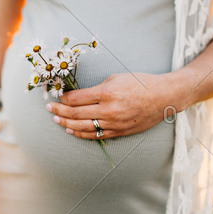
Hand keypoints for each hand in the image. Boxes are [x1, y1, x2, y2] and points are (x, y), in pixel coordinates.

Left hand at [46, 72, 187, 139]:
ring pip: (83, 128)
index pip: (77, 99)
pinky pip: (96, 135)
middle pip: (76, 114)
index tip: (57, 96)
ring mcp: (114, 124)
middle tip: (49, 108)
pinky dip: (81, 134)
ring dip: (67, 124)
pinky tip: (71, 131)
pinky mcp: (119, 132)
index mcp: (107, 93)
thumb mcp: (116, 78)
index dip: (63, 98)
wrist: (163, 97)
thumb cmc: (140, 83)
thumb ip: (96, 88)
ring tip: (56, 121)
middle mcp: (109, 110)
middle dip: (59, 111)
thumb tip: (78, 95)